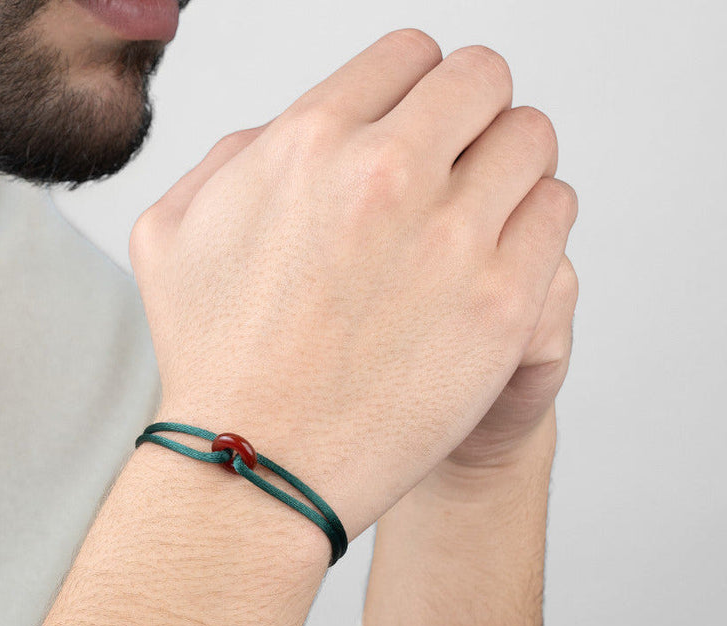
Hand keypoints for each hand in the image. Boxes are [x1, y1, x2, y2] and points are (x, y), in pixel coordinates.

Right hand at [129, 30, 577, 542]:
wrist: (255, 467)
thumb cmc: (212, 364)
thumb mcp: (171, 237)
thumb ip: (232, 158)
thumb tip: (285, 130)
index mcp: (308, 143)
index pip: (409, 57)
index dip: (414, 90)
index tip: (416, 127)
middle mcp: (386, 175)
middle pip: (481, 80)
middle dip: (469, 114)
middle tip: (455, 163)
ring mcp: (453, 239)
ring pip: (531, 140)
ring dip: (508, 166)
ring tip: (478, 214)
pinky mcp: (502, 305)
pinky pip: (555, 213)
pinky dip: (534, 223)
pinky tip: (494, 261)